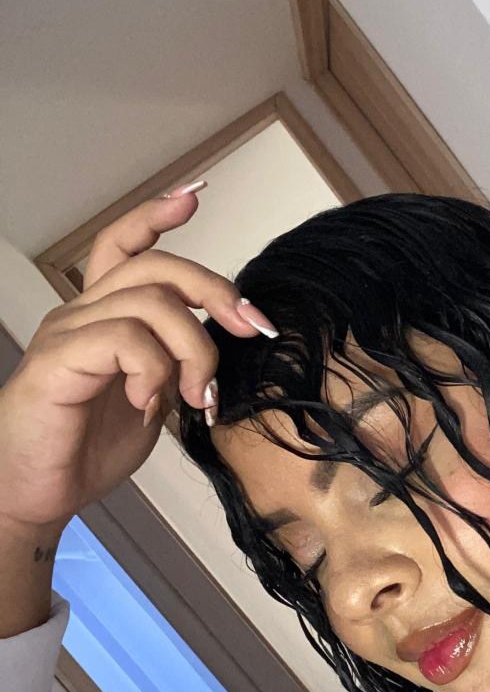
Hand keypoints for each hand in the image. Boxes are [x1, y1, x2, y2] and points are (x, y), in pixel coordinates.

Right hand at [0, 185, 270, 535]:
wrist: (36, 494)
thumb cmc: (86, 450)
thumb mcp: (152, 400)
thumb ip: (177, 364)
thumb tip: (216, 344)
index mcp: (101, 317)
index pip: (122, 246)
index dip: (154, 217)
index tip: (193, 196)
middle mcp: (81, 314)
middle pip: (155, 267)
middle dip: (217, 291)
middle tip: (251, 328)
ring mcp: (67, 332)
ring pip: (152, 303)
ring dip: (195, 349)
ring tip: (199, 396)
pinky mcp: (58, 359)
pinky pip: (126, 339)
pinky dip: (155, 371)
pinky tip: (150, 405)